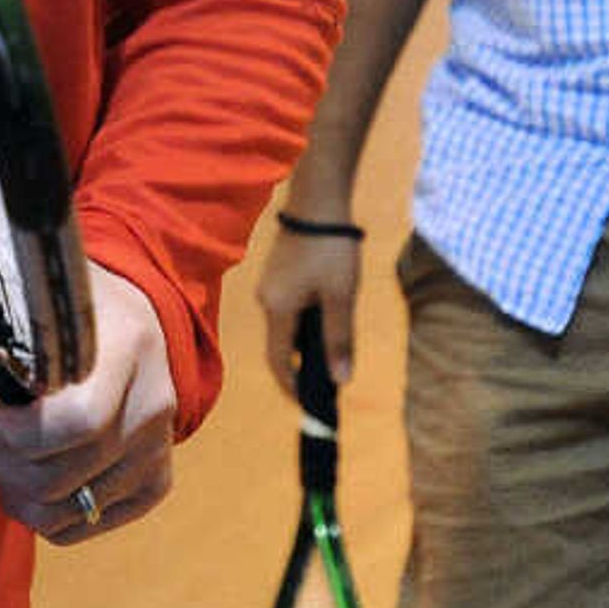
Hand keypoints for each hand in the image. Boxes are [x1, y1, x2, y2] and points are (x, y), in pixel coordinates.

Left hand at [0, 263, 174, 545]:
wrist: (113, 315)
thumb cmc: (43, 311)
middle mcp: (154, 399)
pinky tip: (35, 472)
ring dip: (20, 496)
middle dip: (4, 466)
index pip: (79, 421)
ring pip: (76, 509)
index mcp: (124, 345)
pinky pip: (90, 524)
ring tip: (7, 456)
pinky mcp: (156, 479)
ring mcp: (160, 445)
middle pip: (67, 474)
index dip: (17, 436)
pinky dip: (49, 515)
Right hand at [254, 215, 366, 390]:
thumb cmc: (332, 248)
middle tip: (329, 385)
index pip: (279, 362)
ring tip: (334, 352)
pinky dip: (305, 323)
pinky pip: (290, 309)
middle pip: (282, 346)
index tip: (310, 406)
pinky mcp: (279, 274)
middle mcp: (267, 300)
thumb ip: (339, 339)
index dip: (292, 387)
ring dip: (306, 343)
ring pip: (288, 326)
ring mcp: (270, 286)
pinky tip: (328, 318)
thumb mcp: (341, 296)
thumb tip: (340, 381)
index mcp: (278, 309)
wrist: (319, 200)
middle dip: (302, 368)